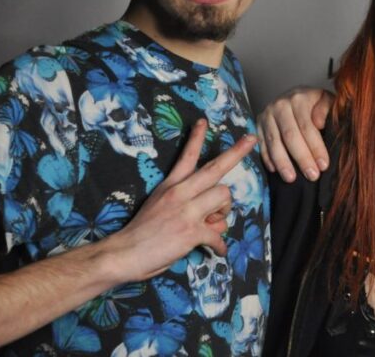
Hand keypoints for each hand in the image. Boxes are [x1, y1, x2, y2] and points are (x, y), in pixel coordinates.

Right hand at [105, 120, 255, 281]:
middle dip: (236, 152)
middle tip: (251, 139)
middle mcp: (180, 192)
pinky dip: (220, 245)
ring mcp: (186, 211)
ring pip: (223, 196)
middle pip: (215, 167)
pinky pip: (218, 234)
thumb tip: (211, 212)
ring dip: (224, 212)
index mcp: (171, 185)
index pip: (187, 156)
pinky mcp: (191, 231)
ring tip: (211, 225)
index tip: (204, 121)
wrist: (123, 253)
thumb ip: (185, 202)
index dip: (197, 138)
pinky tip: (218, 250)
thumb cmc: (141, 232)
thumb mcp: (158, 205)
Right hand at [256, 86, 333, 181]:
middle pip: (290, 135)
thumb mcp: (327, 100)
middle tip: (312, 175)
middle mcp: (280, 105)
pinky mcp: (258, 125)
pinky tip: (276, 171)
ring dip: (283, 162)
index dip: (316, 147)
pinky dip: (267, 159)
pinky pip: (262, 145)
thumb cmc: (316, 103)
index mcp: (299, 98)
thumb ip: (327, 109)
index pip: (307, 126)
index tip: (323, 165)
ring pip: (274, 142)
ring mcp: (267, 115)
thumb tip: (319, 123)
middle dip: (302, 158)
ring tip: (291, 178)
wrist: (296, 96)